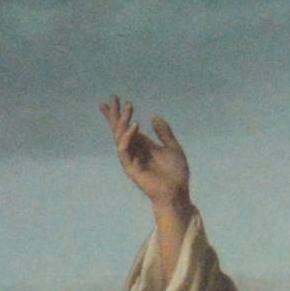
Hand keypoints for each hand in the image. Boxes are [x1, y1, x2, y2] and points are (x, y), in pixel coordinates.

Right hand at [105, 97, 191, 213]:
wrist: (177, 192)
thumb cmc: (176, 173)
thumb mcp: (173, 148)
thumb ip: (164, 133)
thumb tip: (155, 117)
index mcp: (142, 145)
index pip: (126, 127)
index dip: (118, 114)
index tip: (112, 99)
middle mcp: (134, 150)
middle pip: (119, 129)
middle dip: (115, 114)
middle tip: (113, 98)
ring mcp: (131, 159)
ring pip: (120, 137)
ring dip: (122, 122)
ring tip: (128, 108)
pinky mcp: (131, 168)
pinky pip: (124, 151)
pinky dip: (127, 137)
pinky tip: (134, 126)